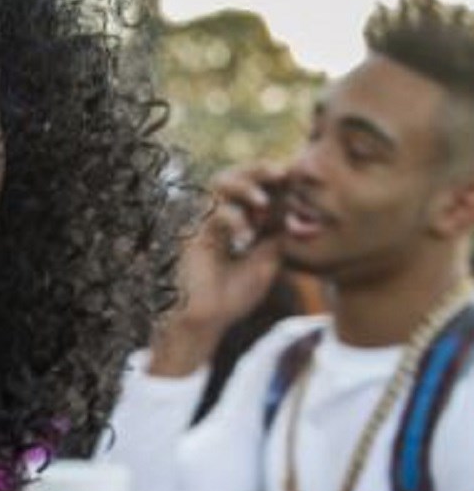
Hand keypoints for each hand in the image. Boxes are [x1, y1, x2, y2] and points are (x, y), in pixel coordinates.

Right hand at [150, 164, 285, 375]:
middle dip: (259, 169)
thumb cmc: (232, 296)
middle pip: (237, 175)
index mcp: (240, 220)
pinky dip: (234, 220)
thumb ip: (277, 236)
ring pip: (220, 183)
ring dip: (244, 186)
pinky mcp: (194, 234)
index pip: (257, 188)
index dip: (275, 180)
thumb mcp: (267, 261)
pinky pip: (214, 214)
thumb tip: (296, 212)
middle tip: (282, 171)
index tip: (297, 177)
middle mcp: (221, 216)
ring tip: (262, 202)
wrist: (207, 321)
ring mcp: (205, 223)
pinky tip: (246, 237)